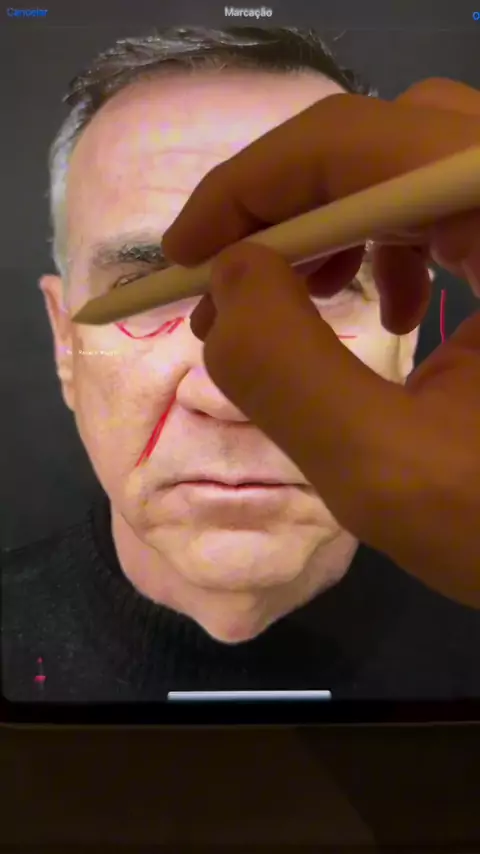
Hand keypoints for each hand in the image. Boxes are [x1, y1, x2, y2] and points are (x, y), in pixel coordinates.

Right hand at [162, 78, 479, 606]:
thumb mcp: (386, 471)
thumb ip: (286, 369)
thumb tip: (228, 275)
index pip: (363, 144)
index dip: (252, 186)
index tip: (183, 256)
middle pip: (392, 139)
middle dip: (289, 209)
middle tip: (228, 284)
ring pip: (419, 165)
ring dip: (338, 225)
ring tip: (301, 303)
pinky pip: (456, 202)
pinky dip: (395, 243)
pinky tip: (391, 317)